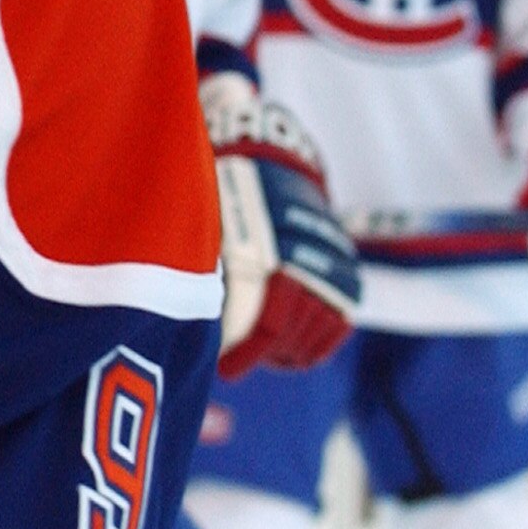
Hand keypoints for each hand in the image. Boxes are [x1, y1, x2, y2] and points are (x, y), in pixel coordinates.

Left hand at [207, 91, 360, 377]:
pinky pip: (335, 327)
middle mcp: (304, 262)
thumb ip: (203, 277)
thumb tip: (181, 330)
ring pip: (311, 336)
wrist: (269, 158)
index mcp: (265, 253)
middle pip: (287, 335)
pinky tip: (289, 350)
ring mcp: (330, 270)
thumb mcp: (207, 229)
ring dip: (285, 352)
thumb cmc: (223, 198)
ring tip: (259, 354)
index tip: (223, 369)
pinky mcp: (346, 274)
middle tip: (234, 362)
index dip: (244, 353)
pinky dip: (314, 344)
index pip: (264, 323)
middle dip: (260, 354)